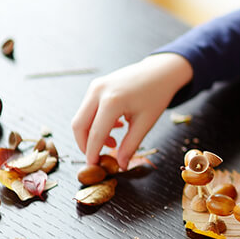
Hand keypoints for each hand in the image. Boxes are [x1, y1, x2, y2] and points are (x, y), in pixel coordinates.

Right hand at [71, 53, 192, 168]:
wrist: (160, 71)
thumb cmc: (157, 95)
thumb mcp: (146, 122)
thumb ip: (131, 145)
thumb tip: (121, 165)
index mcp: (112, 101)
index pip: (95, 134)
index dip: (92, 153)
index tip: (93, 166)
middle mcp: (98, 92)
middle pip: (78, 125)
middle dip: (85, 145)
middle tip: (99, 157)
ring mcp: (95, 86)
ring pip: (81, 117)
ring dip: (91, 134)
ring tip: (113, 141)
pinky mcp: (96, 85)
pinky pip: (88, 109)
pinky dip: (95, 122)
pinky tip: (115, 127)